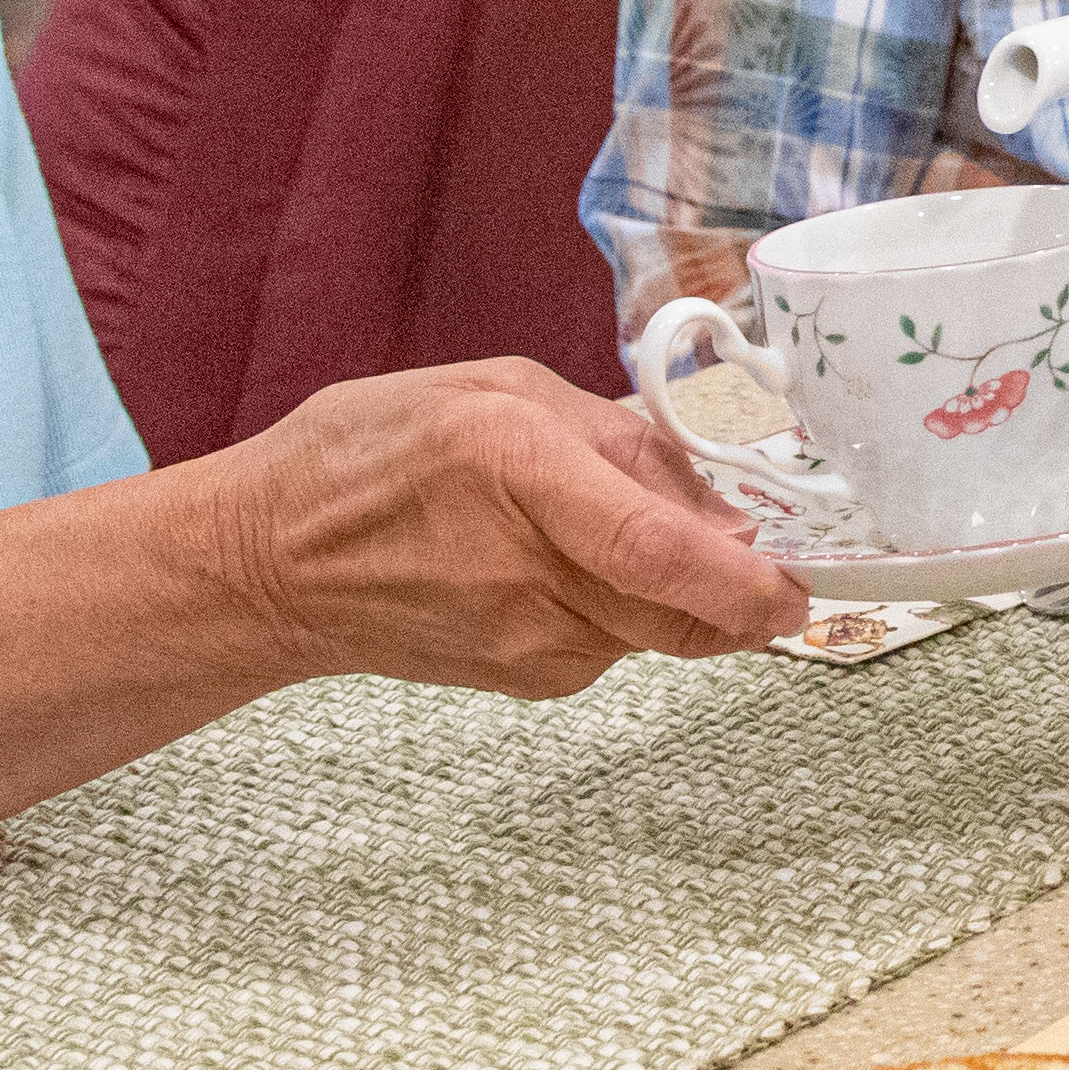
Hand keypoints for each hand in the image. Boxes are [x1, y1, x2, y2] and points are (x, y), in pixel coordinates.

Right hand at [205, 360, 808, 693]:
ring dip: (685, 592)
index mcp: (517, 469)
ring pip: (664, 632)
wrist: (266, 564)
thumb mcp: (498, 390)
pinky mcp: (523, 680)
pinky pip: (619, 645)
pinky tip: (577, 567)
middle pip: (687, 611)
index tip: (802, 580)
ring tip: (628, 533)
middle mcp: (526, 567)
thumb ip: (621, 439)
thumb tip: (724, 500)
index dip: (751, 577)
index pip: (661, 552)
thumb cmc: (370, 455)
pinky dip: (632, 609)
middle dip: (747, 586)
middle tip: (765, 545)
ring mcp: (522, 640)